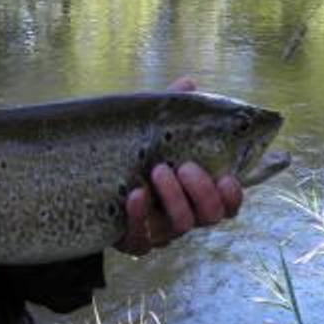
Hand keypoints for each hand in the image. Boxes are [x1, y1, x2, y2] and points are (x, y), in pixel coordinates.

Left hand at [114, 76, 243, 256]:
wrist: (89, 186)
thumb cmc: (134, 157)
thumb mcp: (152, 132)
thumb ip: (173, 112)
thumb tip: (188, 82)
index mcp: (197, 193)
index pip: (229, 203)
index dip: (233, 194)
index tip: (226, 177)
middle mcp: (185, 215)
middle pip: (211, 216)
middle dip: (202, 192)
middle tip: (184, 166)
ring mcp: (160, 231)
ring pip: (181, 226)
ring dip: (174, 199)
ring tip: (157, 171)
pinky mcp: (134, 241)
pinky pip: (141, 239)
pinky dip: (138, 217)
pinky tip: (134, 194)